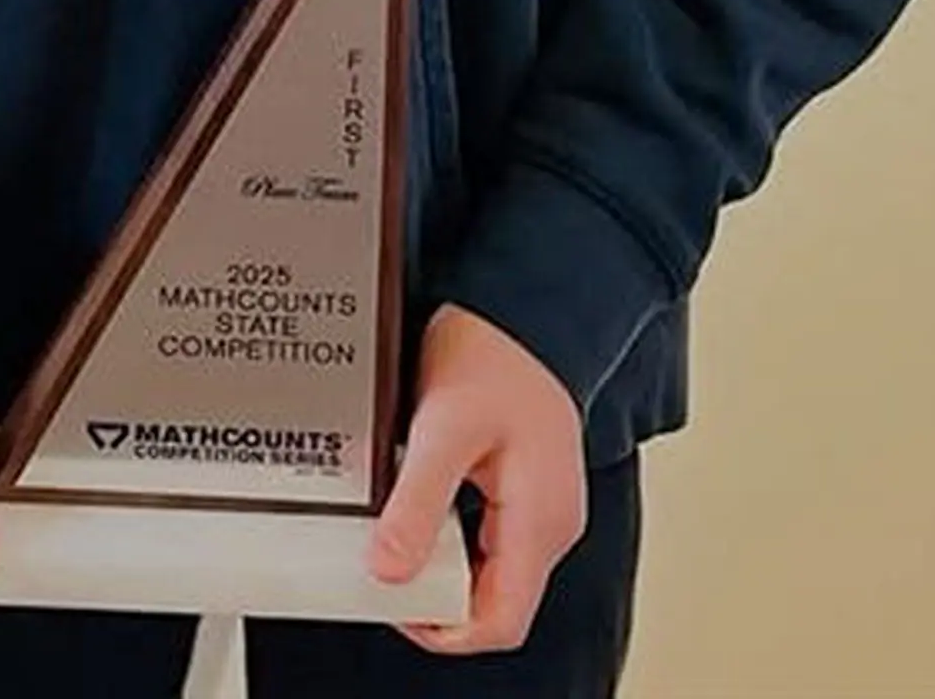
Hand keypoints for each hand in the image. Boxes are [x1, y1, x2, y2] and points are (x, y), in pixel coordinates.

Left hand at [370, 303, 586, 655]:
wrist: (521, 305)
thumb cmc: (495, 353)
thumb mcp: (444, 426)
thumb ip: (418, 503)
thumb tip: (388, 569)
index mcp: (540, 521)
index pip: (501, 621)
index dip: (445, 629)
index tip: (395, 604)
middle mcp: (549, 523)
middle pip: (494, 602)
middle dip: (438, 596)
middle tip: (384, 565)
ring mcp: (540, 506)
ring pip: (488, 569)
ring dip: (441, 561)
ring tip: (395, 530)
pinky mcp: (525, 486)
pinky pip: (487, 535)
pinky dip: (450, 532)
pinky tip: (419, 502)